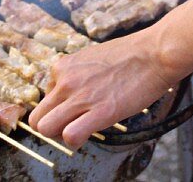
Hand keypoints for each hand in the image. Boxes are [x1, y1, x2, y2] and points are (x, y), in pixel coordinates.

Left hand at [27, 31, 172, 149]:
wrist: (154, 53)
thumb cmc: (129, 55)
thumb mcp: (91, 57)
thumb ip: (75, 75)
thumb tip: (69, 94)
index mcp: (63, 66)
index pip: (43, 99)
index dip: (58, 108)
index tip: (74, 107)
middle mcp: (66, 81)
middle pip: (38, 118)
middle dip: (52, 126)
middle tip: (72, 123)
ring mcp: (81, 97)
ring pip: (46, 129)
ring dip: (60, 135)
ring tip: (80, 129)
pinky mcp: (100, 112)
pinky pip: (70, 137)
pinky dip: (75, 140)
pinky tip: (90, 132)